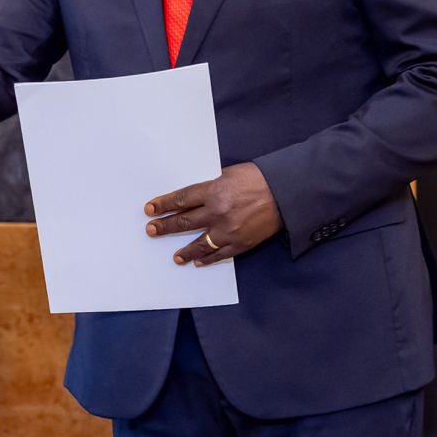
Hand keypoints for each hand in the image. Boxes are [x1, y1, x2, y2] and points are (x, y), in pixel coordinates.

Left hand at [144, 162, 282, 265]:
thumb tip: (194, 197)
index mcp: (214, 191)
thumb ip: (210, 187)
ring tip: (175, 256)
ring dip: (184, 250)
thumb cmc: (258, 179)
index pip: (181, 199)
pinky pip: (220, 254)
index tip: (150, 210)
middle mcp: (218, 212)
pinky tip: (197, 261)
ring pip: (200, 243)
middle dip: (165, 226)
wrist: (286, 193)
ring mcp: (229, 230)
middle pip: (185, 221)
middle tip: (151, 231)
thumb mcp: (228, 174)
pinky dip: (208, 258)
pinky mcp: (241, 243)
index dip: (164, 205)